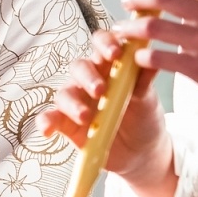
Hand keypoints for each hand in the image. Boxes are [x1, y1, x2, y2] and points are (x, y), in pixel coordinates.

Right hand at [40, 27, 176, 196]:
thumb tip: (151, 57)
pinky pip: (51, 118)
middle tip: (100, 90)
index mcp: (111, 67)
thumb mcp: (148, 99)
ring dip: (72, 103)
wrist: (142, 153)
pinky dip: (46, 121)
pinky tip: (47, 129)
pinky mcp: (67, 124)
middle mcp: (90, 80)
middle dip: (88, 76)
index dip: (105, 43)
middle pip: (80, 67)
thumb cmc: (144, 118)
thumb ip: (144, 79)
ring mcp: (77, 101)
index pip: (102, 45)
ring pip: (64, 93)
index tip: (115, 53)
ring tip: (86, 116)